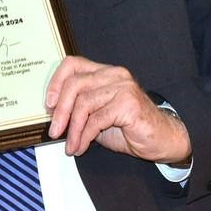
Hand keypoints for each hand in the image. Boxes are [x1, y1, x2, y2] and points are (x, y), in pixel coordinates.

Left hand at [44, 55, 191, 164]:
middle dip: (60, 111)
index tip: (48, 104)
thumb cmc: (129, 128)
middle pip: (74, 84)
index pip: (72, 64)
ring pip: (84, 103)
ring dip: (73, 129)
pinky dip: (84, 136)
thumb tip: (53, 114)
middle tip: (54, 131)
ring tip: (70, 145)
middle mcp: (114, 74)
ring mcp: (123, 87)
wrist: (162, 140)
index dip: (56, 82)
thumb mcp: (98, 114)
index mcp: (105, 71)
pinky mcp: (129, 104)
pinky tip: (81, 147)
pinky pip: (96, 120)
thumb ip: (80, 108)